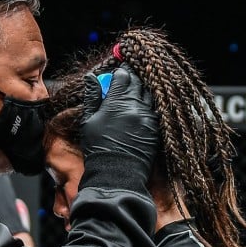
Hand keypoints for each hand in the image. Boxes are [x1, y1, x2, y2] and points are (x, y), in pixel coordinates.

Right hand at [79, 65, 159, 190]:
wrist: (117, 172)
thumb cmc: (99, 148)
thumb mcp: (88, 121)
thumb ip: (92, 96)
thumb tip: (92, 77)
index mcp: (117, 102)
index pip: (123, 76)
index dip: (119, 73)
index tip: (116, 76)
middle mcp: (136, 106)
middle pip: (138, 82)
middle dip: (132, 79)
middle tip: (125, 82)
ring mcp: (149, 116)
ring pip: (150, 93)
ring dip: (143, 90)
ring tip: (135, 95)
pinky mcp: (157, 127)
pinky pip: (157, 108)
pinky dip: (150, 104)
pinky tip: (143, 108)